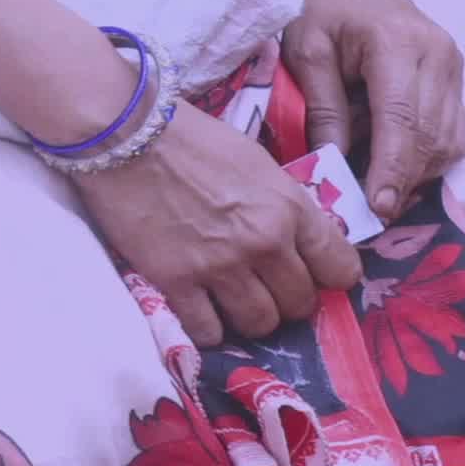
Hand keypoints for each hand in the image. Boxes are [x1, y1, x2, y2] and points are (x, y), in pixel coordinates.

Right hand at [71, 107, 362, 347]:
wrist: (123, 134)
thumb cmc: (189, 138)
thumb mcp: (255, 162)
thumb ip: (283, 204)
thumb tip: (297, 240)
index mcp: (289, 206)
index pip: (341, 268)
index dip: (327, 276)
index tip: (309, 274)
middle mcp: (264, 242)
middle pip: (301, 303)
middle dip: (286, 299)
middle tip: (263, 286)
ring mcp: (220, 265)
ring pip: (260, 323)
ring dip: (249, 316)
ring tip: (231, 300)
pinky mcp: (176, 281)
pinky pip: (209, 331)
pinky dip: (208, 326)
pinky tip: (199, 309)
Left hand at [281, 0, 464, 215]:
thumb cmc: (320, 9)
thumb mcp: (306, 53)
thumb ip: (324, 109)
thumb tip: (332, 167)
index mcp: (397, 44)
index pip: (402, 120)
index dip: (393, 170)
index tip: (378, 207)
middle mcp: (438, 55)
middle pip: (430, 136)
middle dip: (403, 179)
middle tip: (372, 209)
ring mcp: (454, 65)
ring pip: (448, 139)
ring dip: (417, 171)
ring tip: (379, 185)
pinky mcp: (458, 75)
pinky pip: (452, 130)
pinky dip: (427, 155)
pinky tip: (396, 161)